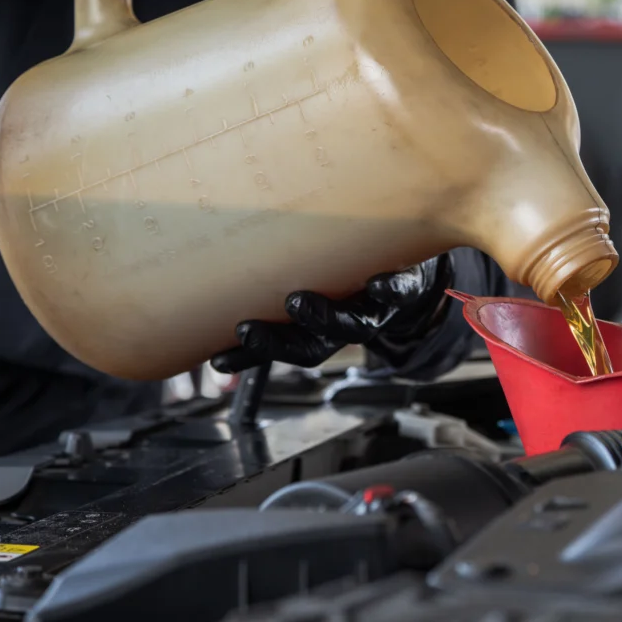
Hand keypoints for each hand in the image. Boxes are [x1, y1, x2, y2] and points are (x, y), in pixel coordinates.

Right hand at [210, 255, 451, 372]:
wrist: (416, 270)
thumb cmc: (353, 274)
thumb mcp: (312, 277)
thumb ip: (272, 278)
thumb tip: (205, 264)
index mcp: (318, 329)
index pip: (278, 348)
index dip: (250, 358)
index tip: (217, 358)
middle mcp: (344, 325)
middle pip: (312, 346)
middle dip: (278, 342)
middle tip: (248, 330)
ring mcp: (374, 309)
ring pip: (353, 327)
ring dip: (325, 318)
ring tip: (298, 302)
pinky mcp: (405, 287)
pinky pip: (399, 293)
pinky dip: (390, 290)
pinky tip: (376, 284)